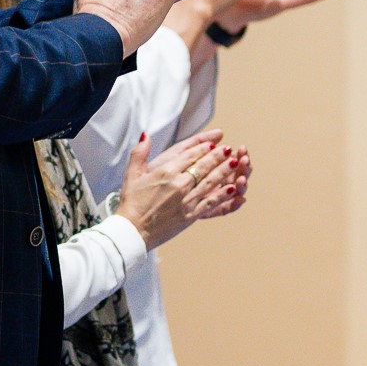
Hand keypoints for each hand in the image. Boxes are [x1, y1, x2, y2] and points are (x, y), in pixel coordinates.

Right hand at [115, 130, 247, 249]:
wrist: (133, 230)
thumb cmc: (131, 203)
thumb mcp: (132, 174)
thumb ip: (140, 153)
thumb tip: (144, 135)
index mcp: (166, 172)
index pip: (189, 156)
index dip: (203, 148)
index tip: (212, 144)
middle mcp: (179, 184)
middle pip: (203, 166)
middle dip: (218, 157)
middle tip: (229, 149)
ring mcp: (187, 200)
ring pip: (210, 182)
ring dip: (224, 171)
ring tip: (235, 163)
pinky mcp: (191, 215)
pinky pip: (210, 202)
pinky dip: (222, 195)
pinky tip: (232, 188)